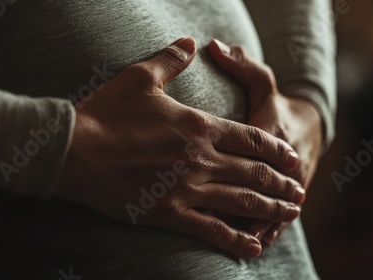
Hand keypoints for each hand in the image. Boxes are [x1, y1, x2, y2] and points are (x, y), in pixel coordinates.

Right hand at [54, 37, 305, 258]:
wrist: (74, 151)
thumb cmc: (106, 113)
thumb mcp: (139, 77)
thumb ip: (170, 60)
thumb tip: (190, 43)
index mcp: (200, 127)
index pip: (253, 138)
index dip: (277, 150)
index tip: (292, 159)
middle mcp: (201, 158)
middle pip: (255, 172)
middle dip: (281, 183)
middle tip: (299, 193)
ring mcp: (187, 188)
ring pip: (242, 201)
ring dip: (271, 208)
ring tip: (290, 214)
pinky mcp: (169, 213)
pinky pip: (212, 230)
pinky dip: (236, 240)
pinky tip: (254, 248)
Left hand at [207, 39, 322, 247]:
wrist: (311, 127)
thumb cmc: (276, 104)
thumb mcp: (263, 81)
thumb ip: (240, 64)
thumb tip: (212, 45)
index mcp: (270, 129)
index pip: (247, 147)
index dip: (222, 162)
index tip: (193, 173)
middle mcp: (280, 159)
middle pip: (255, 181)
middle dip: (229, 195)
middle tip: (202, 208)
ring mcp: (288, 182)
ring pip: (268, 204)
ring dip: (249, 220)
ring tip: (226, 235)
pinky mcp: (291, 197)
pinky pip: (279, 218)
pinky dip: (264, 232)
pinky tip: (251, 246)